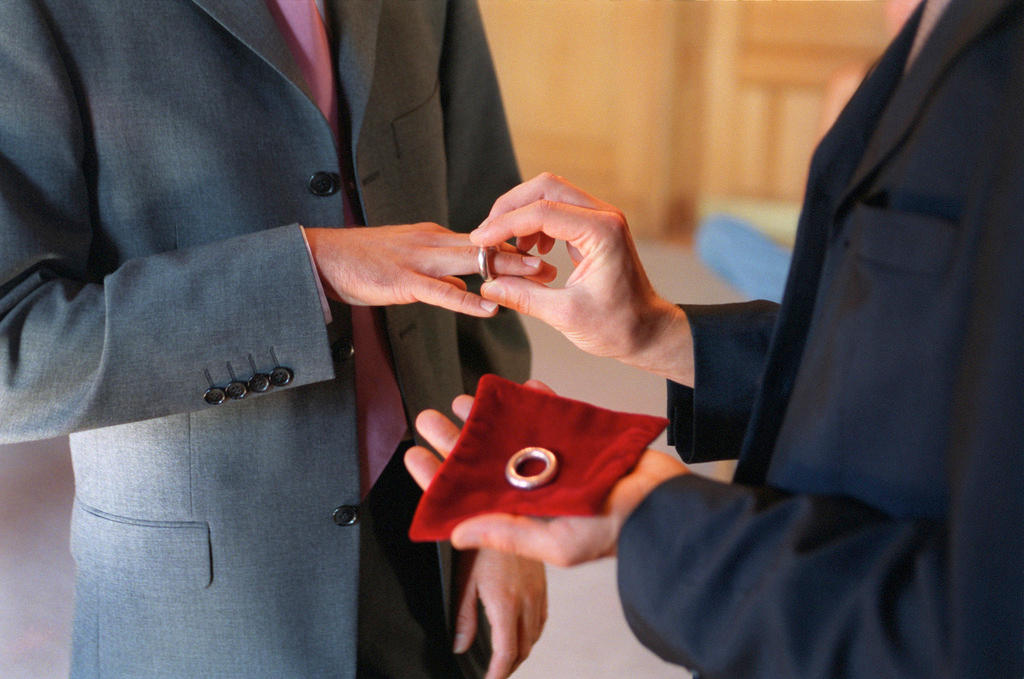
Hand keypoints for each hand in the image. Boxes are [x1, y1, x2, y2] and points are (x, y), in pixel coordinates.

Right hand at [304, 223, 555, 316]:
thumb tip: (468, 286)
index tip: (541, 253)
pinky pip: (441, 290)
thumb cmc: (362, 264)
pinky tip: (491, 306)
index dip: (513, 246)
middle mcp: (432, 241)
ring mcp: (418, 259)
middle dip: (522, 253)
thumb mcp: (408, 262)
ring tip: (538, 278)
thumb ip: (440, 274)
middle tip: (554, 263)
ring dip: (506, 269)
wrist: (320, 258)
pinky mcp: (403, 279)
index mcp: (435, 237)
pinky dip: (468, 299)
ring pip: (470, 261)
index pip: (482, 239)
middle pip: (486, 245)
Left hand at [404, 381, 688, 566]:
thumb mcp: (556, 543)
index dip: (440, 477)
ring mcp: (557, 459)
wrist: (666, 505)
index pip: (470, 494)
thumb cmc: (614, 532)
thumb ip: (507, 535)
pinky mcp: (580, 437)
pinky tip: (516, 386)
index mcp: (523, 513)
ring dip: (488, 416)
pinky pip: (551, 413)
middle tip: (429, 417)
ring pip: (511, 433)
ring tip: (462, 398)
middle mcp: (535, 485)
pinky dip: (534, 398)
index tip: (414, 455)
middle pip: (484, 459)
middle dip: (455, 438)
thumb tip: (456, 533)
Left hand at [453, 548, 546, 678]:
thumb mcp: (464, 580)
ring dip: (521, 652)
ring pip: (535, 636)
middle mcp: (526, 602)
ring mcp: (538, 593)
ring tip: (505, 659)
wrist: (510, 512)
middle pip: (523, 649)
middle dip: (509, 667)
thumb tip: (460, 645)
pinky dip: (532, 633)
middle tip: (494, 674)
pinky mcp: (542, 585)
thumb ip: (463, 617)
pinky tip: (522, 632)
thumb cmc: (481, 543)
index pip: (506, 653)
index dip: (498, 674)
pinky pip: (542, 619)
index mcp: (505, 603)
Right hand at [470, 173, 693, 383]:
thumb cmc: (618, 326)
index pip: (542, 211)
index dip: (505, 224)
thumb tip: (489, 284)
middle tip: (487, 234)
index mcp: (601, 232)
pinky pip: (559, 210)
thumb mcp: (565, 316)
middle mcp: (604, 216)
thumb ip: (524, 296)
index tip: (480, 241)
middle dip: (510, 207)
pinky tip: (529, 249)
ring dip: (522, 213)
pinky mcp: (595, 228)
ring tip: (506, 245)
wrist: (648, 332)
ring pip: (551, 193)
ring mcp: (601, 219)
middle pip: (546, 187)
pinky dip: (536, 223)